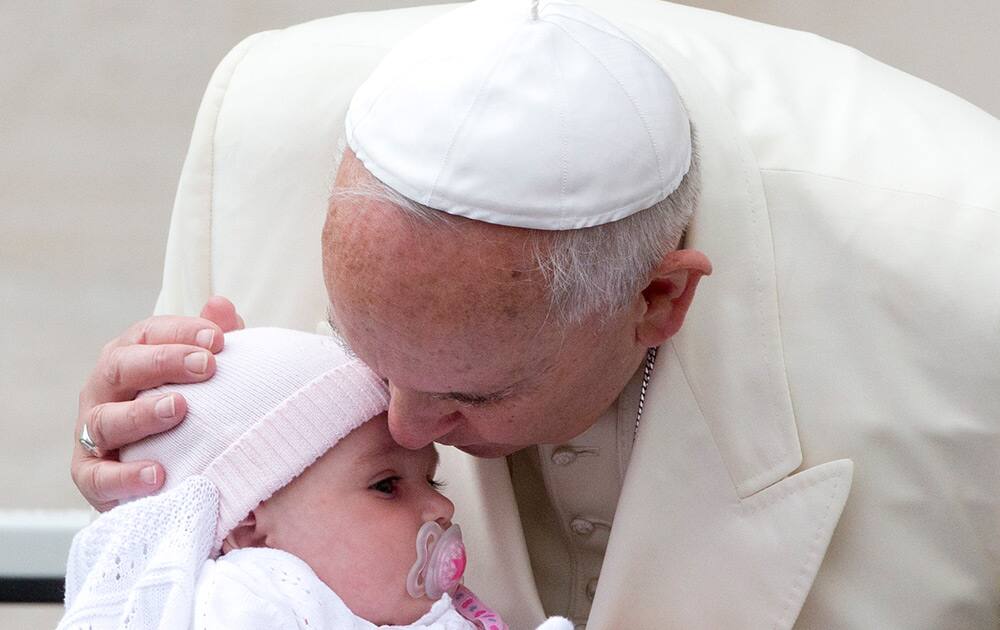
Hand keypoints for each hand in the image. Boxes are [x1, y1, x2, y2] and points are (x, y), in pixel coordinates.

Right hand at [72, 296, 243, 510]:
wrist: (164, 469)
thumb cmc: (185, 409)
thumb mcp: (201, 374)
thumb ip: (211, 341)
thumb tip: (222, 305)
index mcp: (129, 357)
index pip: (147, 333)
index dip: (181, 332)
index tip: (219, 339)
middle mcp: (104, 390)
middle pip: (121, 366)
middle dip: (162, 362)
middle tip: (206, 367)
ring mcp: (92, 433)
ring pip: (106, 420)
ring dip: (142, 414)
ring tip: (179, 409)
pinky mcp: (90, 477)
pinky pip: (100, 477)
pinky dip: (126, 476)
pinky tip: (158, 474)